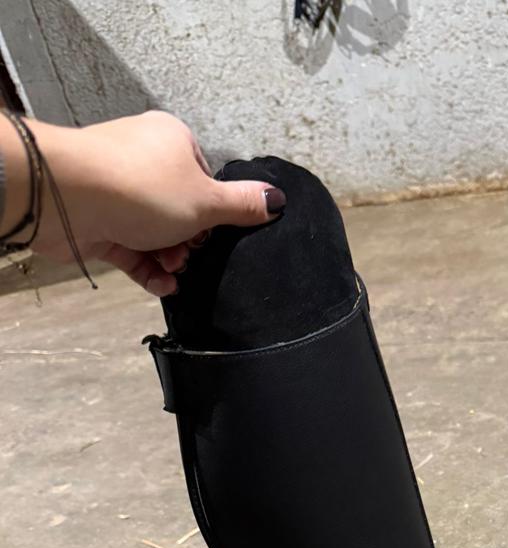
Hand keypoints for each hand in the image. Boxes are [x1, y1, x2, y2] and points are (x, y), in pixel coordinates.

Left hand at [24, 112, 284, 295]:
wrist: (69, 197)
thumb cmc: (143, 189)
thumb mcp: (206, 200)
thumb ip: (242, 205)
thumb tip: (278, 199)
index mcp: (172, 141)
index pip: (204, 178)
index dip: (214, 211)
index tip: (216, 233)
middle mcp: (144, 160)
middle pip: (181, 209)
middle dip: (191, 241)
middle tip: (191, 256)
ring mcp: (118, 193)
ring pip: (157, 233)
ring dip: (170, 259)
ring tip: (172, 272)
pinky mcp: (100, 222)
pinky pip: (132, 250)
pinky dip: (149, 269)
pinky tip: (162, 285)